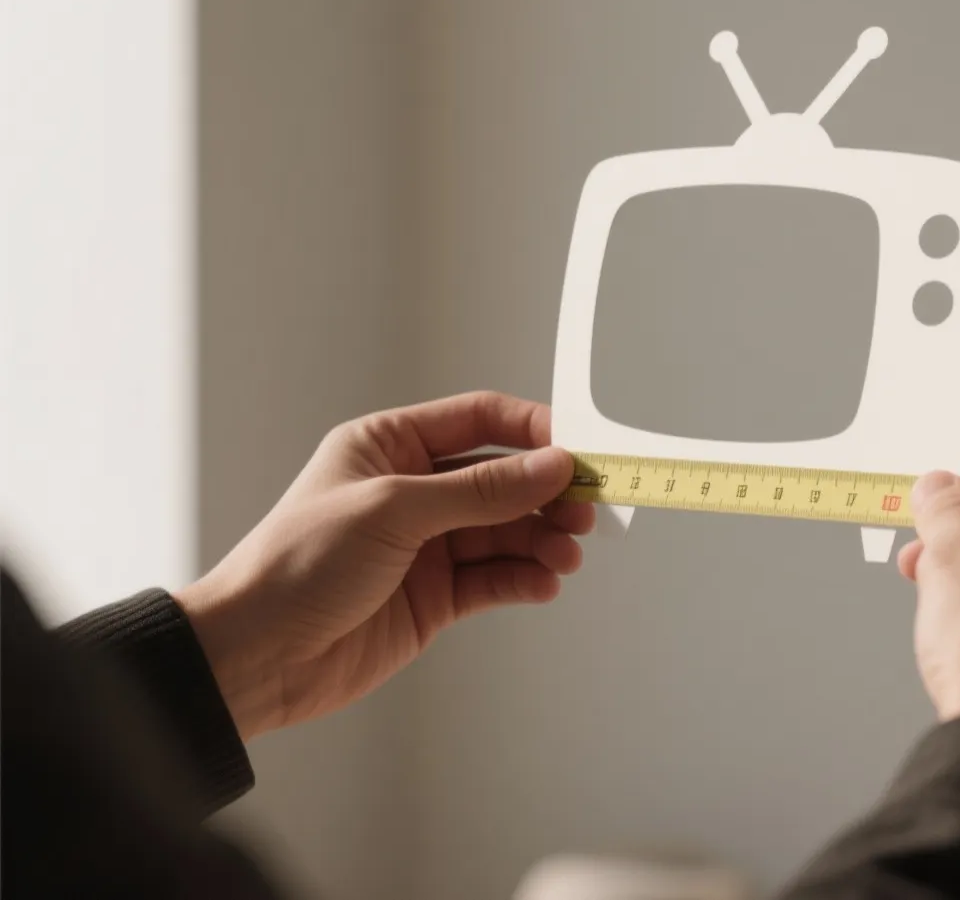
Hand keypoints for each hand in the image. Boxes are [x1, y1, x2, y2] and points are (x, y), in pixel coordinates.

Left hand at [174, 391, 594, 739]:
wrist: (255, 657)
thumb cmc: (298, 564)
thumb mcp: (394, 510)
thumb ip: (481, 491)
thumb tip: (552, 466)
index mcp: (389, 445)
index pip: (479, 420)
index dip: (533, 430)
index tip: (579, 449)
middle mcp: (412, 490)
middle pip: (503, 479)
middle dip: (548, 494)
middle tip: (586, 511)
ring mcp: (426, 545)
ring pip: (506, 531)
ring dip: (542, 541)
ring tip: (566, 556)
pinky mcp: (435, 597)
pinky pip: (495, 579)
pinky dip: (525, 579)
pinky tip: (543, 583)